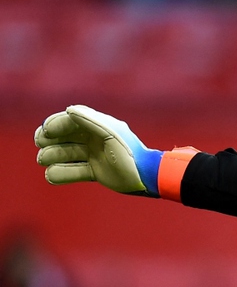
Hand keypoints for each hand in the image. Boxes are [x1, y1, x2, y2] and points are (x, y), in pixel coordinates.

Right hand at [35, 105, 162, 195]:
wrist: (145, 176)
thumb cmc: (128, 152)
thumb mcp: (110, 134)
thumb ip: (90, 121)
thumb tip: (69, 109)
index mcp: (98, 126)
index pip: (70, 120)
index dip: (55, 124)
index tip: (46, 132)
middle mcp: (94, 139)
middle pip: (64, 137)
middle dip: (49, 140)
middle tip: (40, 145)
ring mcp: (94, 155)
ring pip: (66, 154)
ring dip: (52, 156)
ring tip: (44, 160)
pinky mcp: (96, 171)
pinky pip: (74, 171)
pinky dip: (61, 174)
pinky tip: (51, 175)